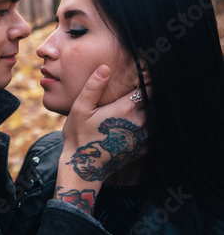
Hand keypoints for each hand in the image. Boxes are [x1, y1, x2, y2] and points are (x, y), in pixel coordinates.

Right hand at [54, 65, 146, 213]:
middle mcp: (139, 121)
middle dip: (149, 93)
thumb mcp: (80, 109)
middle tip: (143, 86)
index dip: (147, 78)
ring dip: (149, 110)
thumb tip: (105, 67)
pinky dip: (149, 126)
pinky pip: (152, 133)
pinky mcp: (143, 149)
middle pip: (153, 101)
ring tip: (139, 105)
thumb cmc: (79, 135)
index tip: (145, 72)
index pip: (146, 87)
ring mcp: (143, 137)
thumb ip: (93, 87)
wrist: (84, 167)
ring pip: (154, 117)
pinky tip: (136, 124)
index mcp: (126, 108)